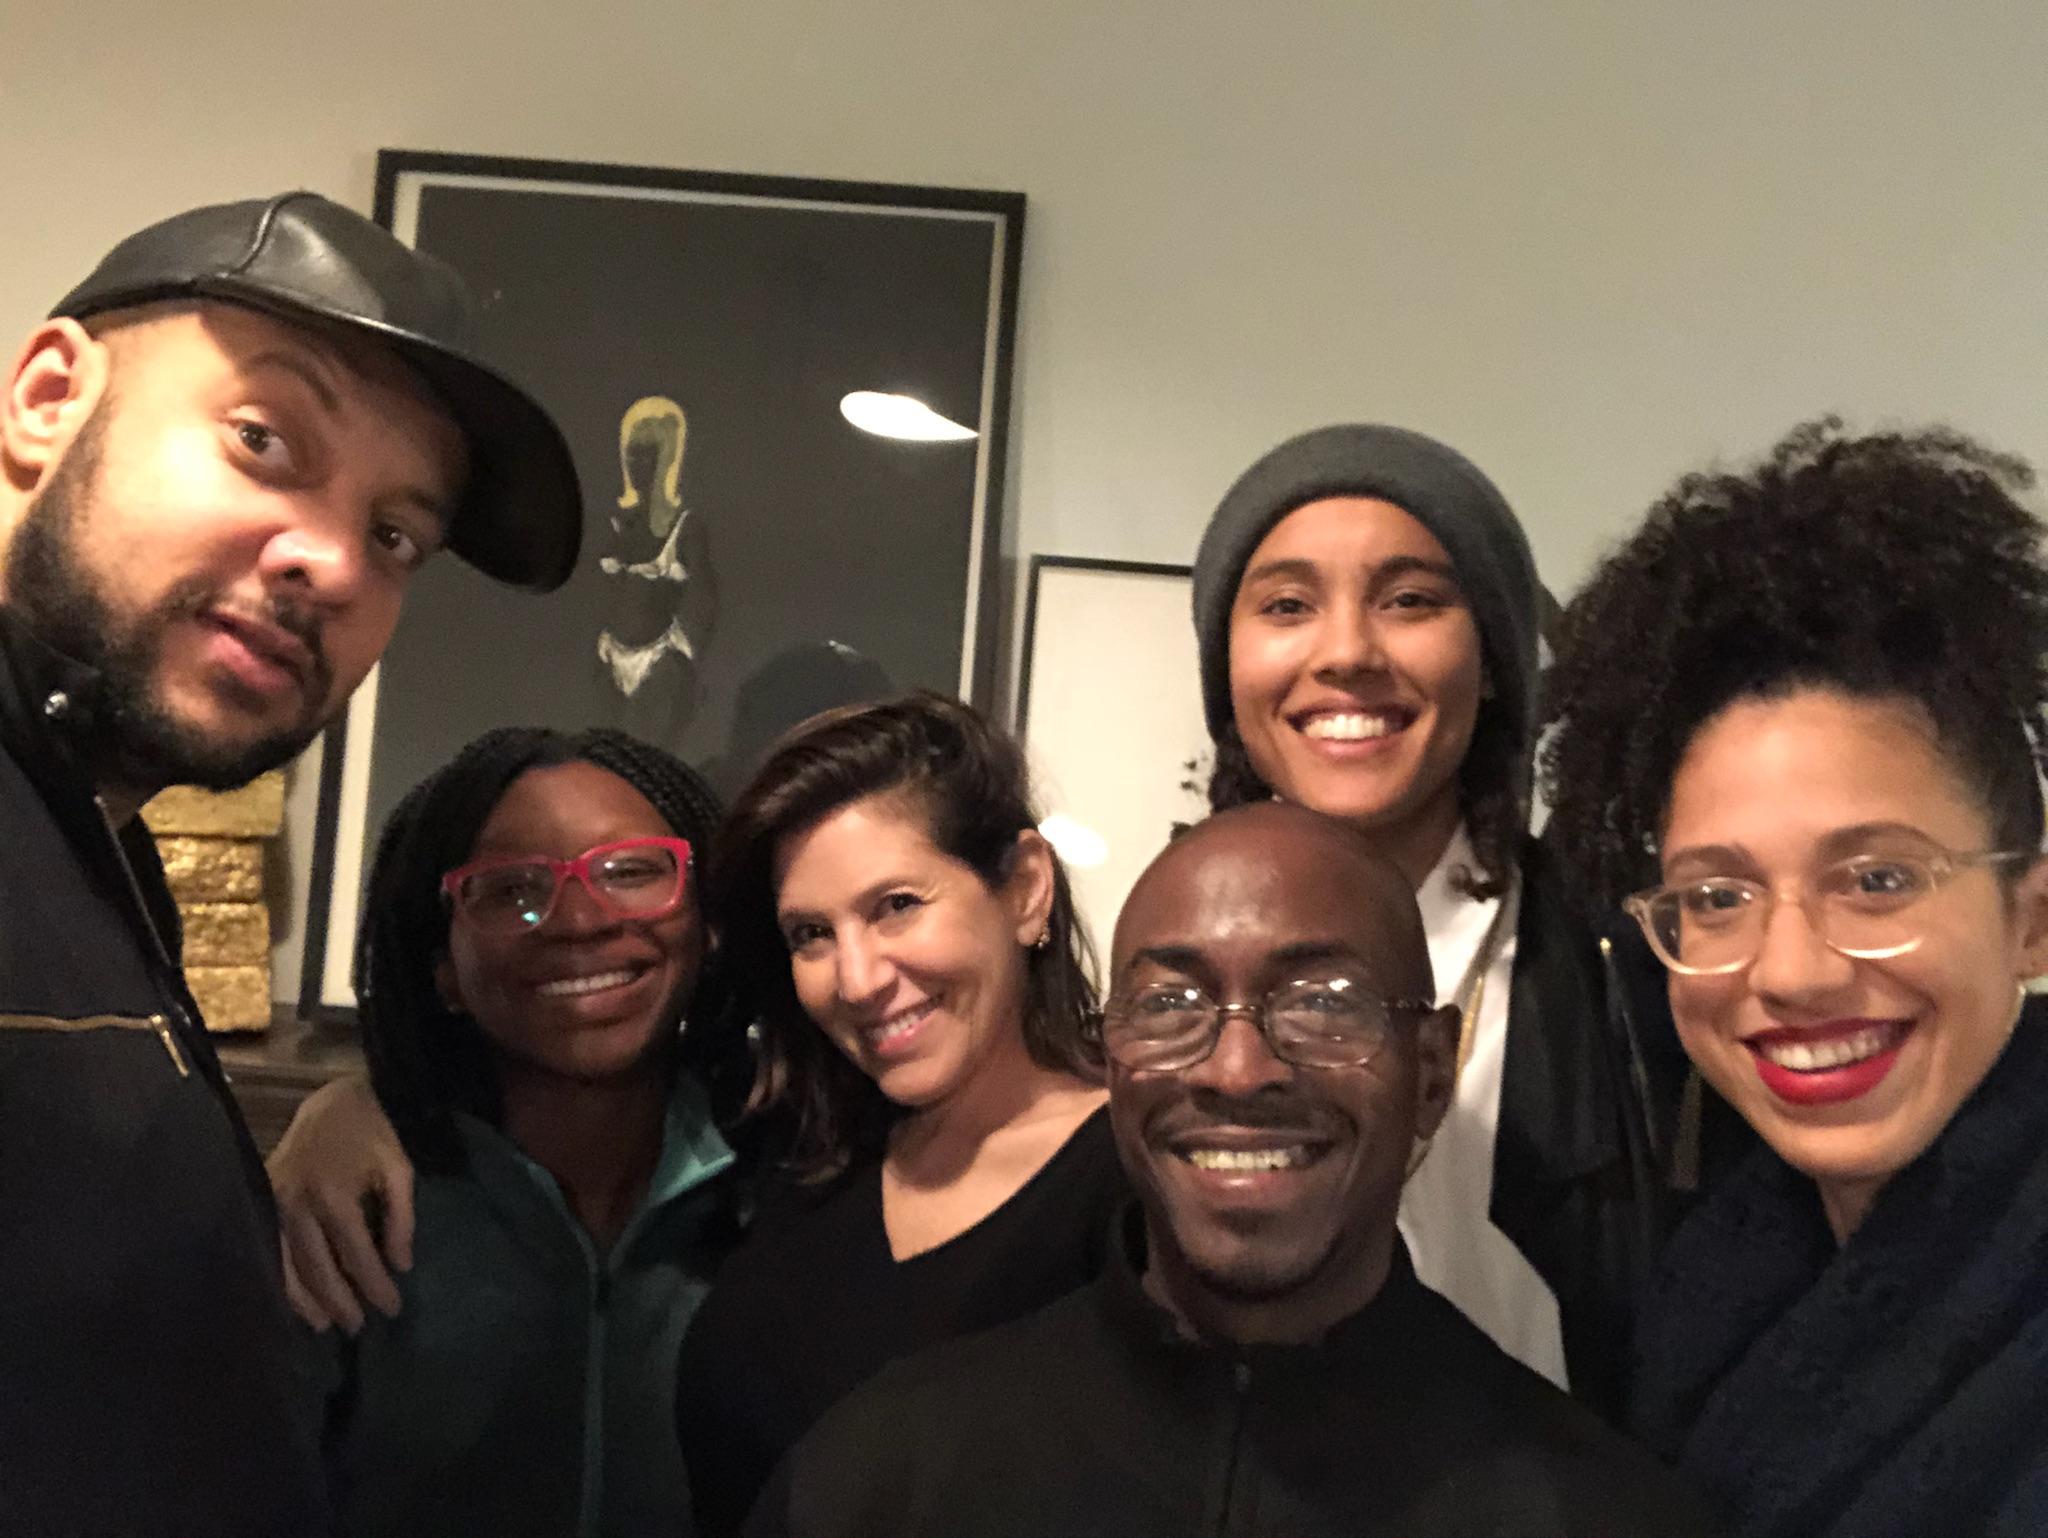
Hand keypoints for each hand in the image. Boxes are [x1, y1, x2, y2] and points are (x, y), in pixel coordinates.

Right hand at [267, 1074, 415, 1333]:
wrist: (330, 1100)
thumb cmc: (371, 1133)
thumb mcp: (398, 1168)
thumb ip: (401, 1218)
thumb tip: (402, 1265)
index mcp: (334, 1193)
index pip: (355, 1252)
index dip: (374, 1284)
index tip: (392, 1308)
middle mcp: (297, 1202)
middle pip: (317, 1265)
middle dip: (339, 1300)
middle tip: (358, 1328)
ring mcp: (274, 1202)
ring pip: (287, 1264)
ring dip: (306, 1299)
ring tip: (326, 1325)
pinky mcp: (262, 1200)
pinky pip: (270, 1248)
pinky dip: (281, 1278)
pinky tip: (295, 1300)